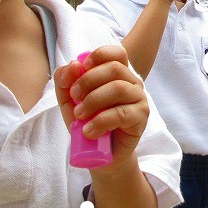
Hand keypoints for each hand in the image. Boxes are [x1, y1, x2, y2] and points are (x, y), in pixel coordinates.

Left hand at [54, 45, 148, 168]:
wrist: (100, 155)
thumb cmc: (88, 123)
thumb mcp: (69, 101)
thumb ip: (65, 81)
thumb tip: (72, 65)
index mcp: (118, 74)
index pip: (117, 53)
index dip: (99, 55)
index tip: (82, 66)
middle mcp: (132, 82)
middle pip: (114, 68)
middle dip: (88, 80)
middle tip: (74, 97)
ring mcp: (139, 98)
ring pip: (118, 88)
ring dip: (93, 101)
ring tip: (80, 116)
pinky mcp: (141, 117)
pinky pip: (121, 113)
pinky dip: (100, 121)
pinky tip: (89, 130)